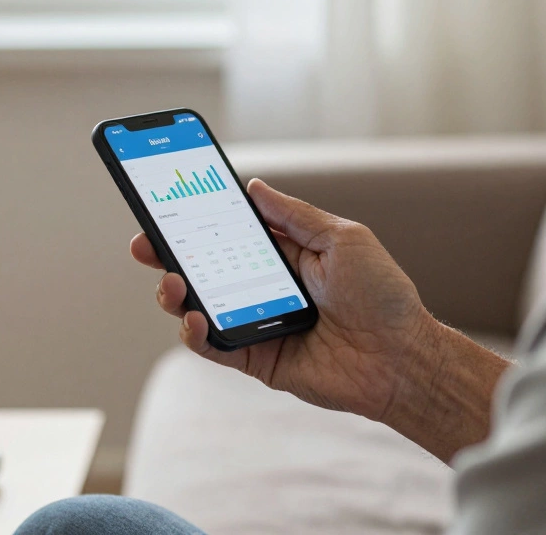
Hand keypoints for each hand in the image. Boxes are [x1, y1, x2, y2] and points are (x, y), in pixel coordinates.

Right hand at [131, 179, 439, 421]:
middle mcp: (264, 287)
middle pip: (203, 268)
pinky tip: (193, 316)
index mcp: (285, 254)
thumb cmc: (383, 295)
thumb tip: (253, 187)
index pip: (230, 232)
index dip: (198, 218)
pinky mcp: (256, 359)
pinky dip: (194, 333)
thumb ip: (294, 215)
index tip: (166, 200)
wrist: (402, 357)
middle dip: (168, 254)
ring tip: (170, 281)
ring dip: (174, 292)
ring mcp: (256, 323)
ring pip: (198, 306)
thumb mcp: (342, 237)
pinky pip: (214, 346)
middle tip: (143, 242)